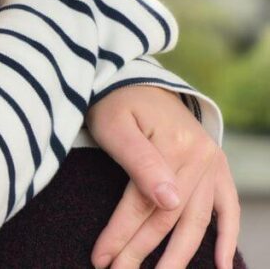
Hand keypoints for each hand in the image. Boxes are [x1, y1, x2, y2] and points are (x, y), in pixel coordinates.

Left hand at [86, 85, 239, 267]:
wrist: (132, 79)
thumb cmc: (116, 102)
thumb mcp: (116, 126)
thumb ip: (140, 163)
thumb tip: (168, 202)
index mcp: (174, 148)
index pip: (143, 205)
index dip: (121, 236)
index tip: (100, 260)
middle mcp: (200, 158)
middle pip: (169, 218)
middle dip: (141, 252)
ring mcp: (212, 163)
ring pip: (196, 220)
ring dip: (179, 255)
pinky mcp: (215, 166)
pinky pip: (228, 207)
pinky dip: (227, 235)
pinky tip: (221, 264)